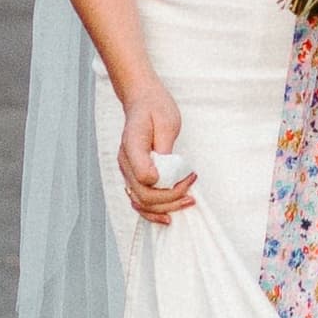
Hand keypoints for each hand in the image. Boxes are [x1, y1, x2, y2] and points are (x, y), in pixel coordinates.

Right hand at [117, 79, 194, 226]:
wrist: (142, 102)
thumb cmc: (155, 109)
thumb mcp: (166, 122)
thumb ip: (163, 149)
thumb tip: (161, 176)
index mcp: (132, 146)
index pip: (143, 177)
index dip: (166, 186)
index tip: (188, 176)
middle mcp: (125, 162)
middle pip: (143, 195)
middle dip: (171, 199)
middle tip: (192, 189)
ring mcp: (127, 171)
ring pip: (140, 203)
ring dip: (164, 209)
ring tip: (187, 202)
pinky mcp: (133, 176)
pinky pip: (138, 201)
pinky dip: (152, 212)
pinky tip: (167, 215)